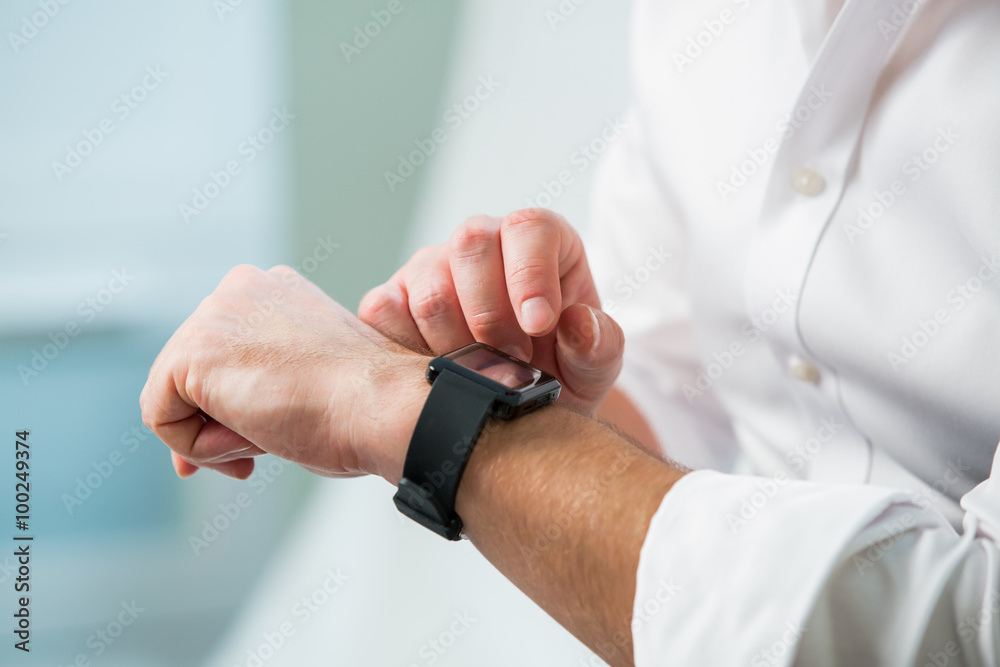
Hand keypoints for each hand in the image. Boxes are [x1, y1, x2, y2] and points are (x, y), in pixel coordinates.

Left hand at [139, 265, 428, 481]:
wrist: (383, 405)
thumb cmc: (364, 405)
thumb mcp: (306, 381)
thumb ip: (259, 386)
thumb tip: (204, 431)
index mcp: (274, 291)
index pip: (222, 353)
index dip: (228, 407)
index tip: (259, 439)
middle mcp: (239, 289)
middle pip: (191, 374)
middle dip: (214, 424)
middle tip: (254, 457)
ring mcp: (213, 315)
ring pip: (173, 396)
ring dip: (213, 437)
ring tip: (267, 440)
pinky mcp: (192, 352)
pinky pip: (161, 417)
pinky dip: (197, 447)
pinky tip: (251, 439)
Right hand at [358, 209, 623, 414]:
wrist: (514, 412)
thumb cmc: (560, 376)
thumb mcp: (594, 369)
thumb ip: (600, 346)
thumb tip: (579, 323)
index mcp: (538, 240)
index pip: (528, 226)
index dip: (531, 274)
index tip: (539, 326)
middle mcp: (481, 241)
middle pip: (471, 244)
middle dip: (491, 316)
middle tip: (512, 361)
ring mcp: (430, 267)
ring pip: (429, 288)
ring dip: (456, 343)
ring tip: (482, 371)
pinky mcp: (392, 298)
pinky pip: (384, 311)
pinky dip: (409, 349)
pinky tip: (439, 370)